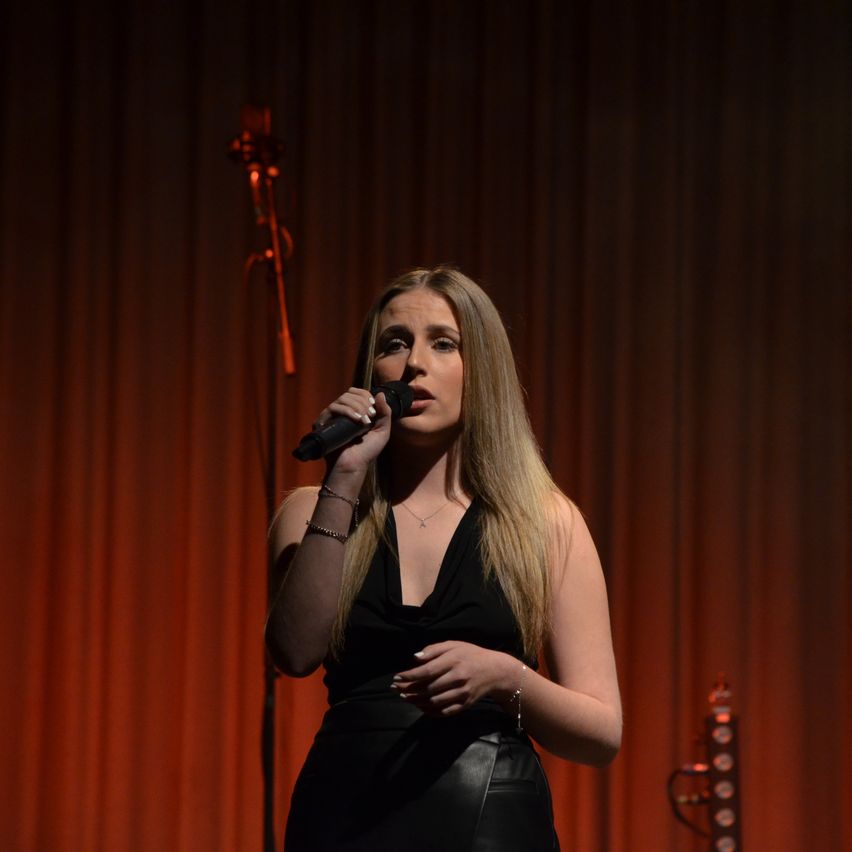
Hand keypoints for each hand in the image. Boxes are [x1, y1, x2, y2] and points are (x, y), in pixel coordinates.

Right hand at [316, 387, 392, 475]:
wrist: (353, 465)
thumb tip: (380, 393)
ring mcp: (332, 417)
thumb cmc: (367, 452)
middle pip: (349, 394)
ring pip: (342, 399)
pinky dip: (347, 411)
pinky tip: (356, 420)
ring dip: (356, 406)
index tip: (373, 408)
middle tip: (370, 416)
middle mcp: (342, 413)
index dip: (366, 395)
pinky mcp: (323, 422)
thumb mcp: (382, 431)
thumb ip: (385, 413)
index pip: (357, 393)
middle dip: (363, 402)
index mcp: (354, 412)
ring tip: (364, 421)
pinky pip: (333, 408)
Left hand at [392, 641, 517, 716]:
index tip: (396, 677)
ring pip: (434, 702)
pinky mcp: (464, 705)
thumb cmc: (471, 654)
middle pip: (428, 688)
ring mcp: (462, 694)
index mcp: (454, 661)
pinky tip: (420, 706)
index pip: (426, 671)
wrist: (495, 671)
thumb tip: (414, 658)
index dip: (409, 675)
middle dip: (408, 689)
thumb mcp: (454, 644)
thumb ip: (434, 649)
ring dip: (415, 701)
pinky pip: (444, 712)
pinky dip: (429, 711)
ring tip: (404, 697)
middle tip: (395, 688)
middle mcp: (458, 678)